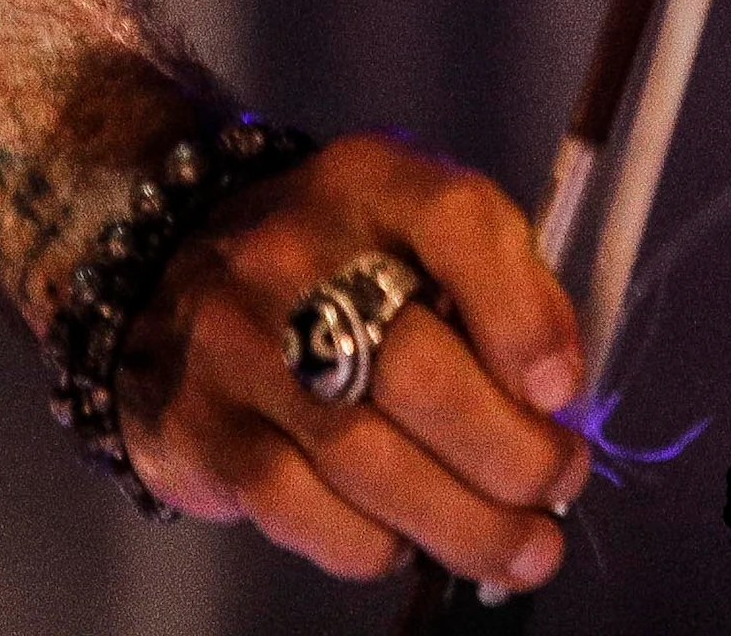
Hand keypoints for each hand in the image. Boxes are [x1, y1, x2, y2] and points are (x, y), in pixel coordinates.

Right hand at [115, 132, 590, 593]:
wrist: (166, 269)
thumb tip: (562, 397)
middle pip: (418, 370)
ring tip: (521, 549)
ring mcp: (237, 345)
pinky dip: (377, 545)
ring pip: (367, 462)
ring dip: (465, 525)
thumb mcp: (418, 227)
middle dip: (512, 453)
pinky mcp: (204, 431)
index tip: (563, 390)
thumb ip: (500, 286)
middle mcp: (294, 254)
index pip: (457, 221)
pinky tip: (415, 544)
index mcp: (368, 182)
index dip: (524, 315)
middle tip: (560, 484)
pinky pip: (305, 513)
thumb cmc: (333, 261)